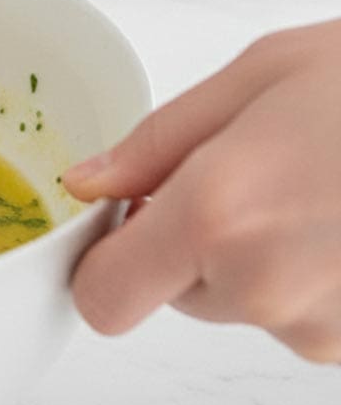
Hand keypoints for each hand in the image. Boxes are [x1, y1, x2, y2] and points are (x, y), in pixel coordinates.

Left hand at [61, 19, 340, 363]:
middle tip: (262, 168)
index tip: (128, 223)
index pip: (103, 299)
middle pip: (179, 294)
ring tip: (330, 183)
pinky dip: (325, 274)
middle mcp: (267, 289)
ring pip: (252, 303)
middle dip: (197, 240)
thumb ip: (158, 143)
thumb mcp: (264, 76)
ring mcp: (332, 328)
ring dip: (267, 254)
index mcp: (218, 218)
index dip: (106, 264)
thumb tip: (88, 186)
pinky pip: (315, 314)